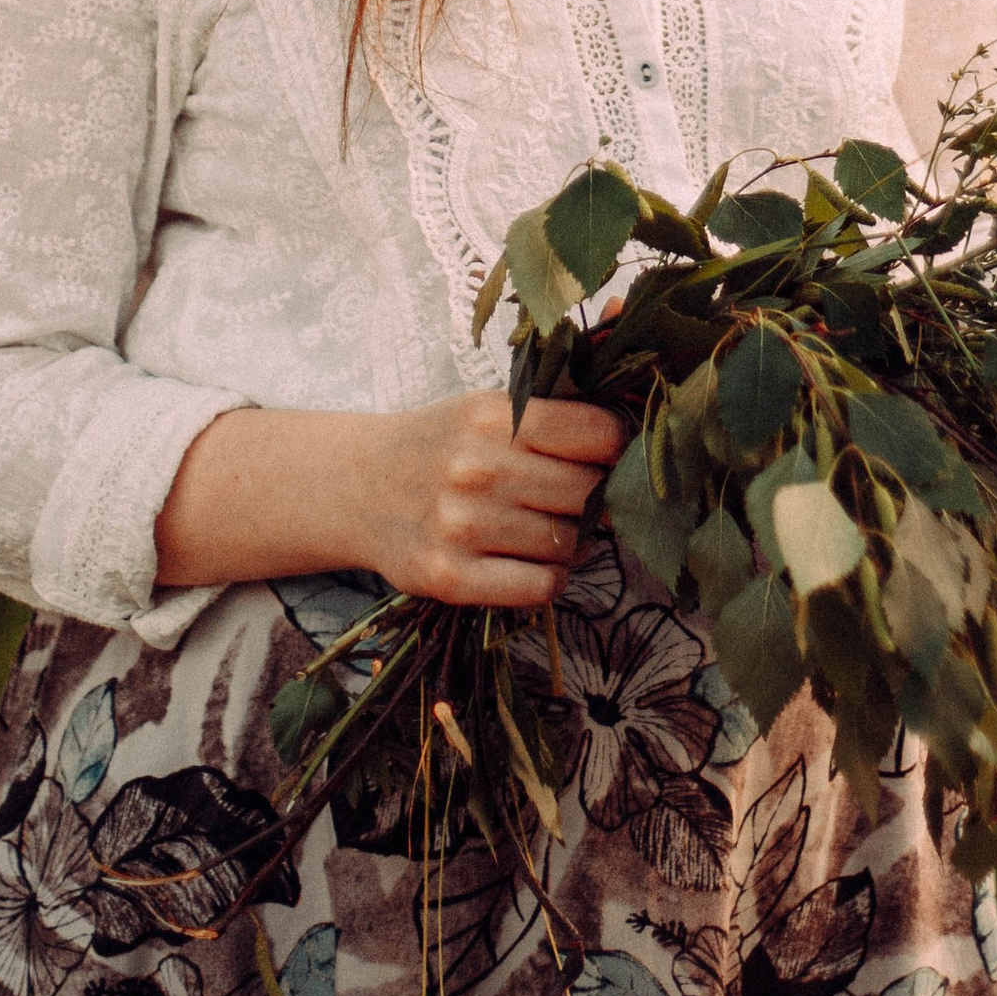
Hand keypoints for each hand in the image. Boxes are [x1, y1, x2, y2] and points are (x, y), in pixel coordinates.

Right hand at [344, 392, 625, 607]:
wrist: (356, 487)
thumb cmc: (439, 444)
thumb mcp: (487, 408)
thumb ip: (553, 414)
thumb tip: (640, 428)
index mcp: (493, 414)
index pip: (599, 434)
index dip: (614, 449)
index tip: (605, 457)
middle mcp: (477, 466)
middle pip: (589, 493)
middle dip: (595, 500)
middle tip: (577, 498)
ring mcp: (462, 525)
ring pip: (569, 544)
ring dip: (572, 542)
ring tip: (546, 528)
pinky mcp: (450, 578)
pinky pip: (541, 587)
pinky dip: (549, 579)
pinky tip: (530, 562)